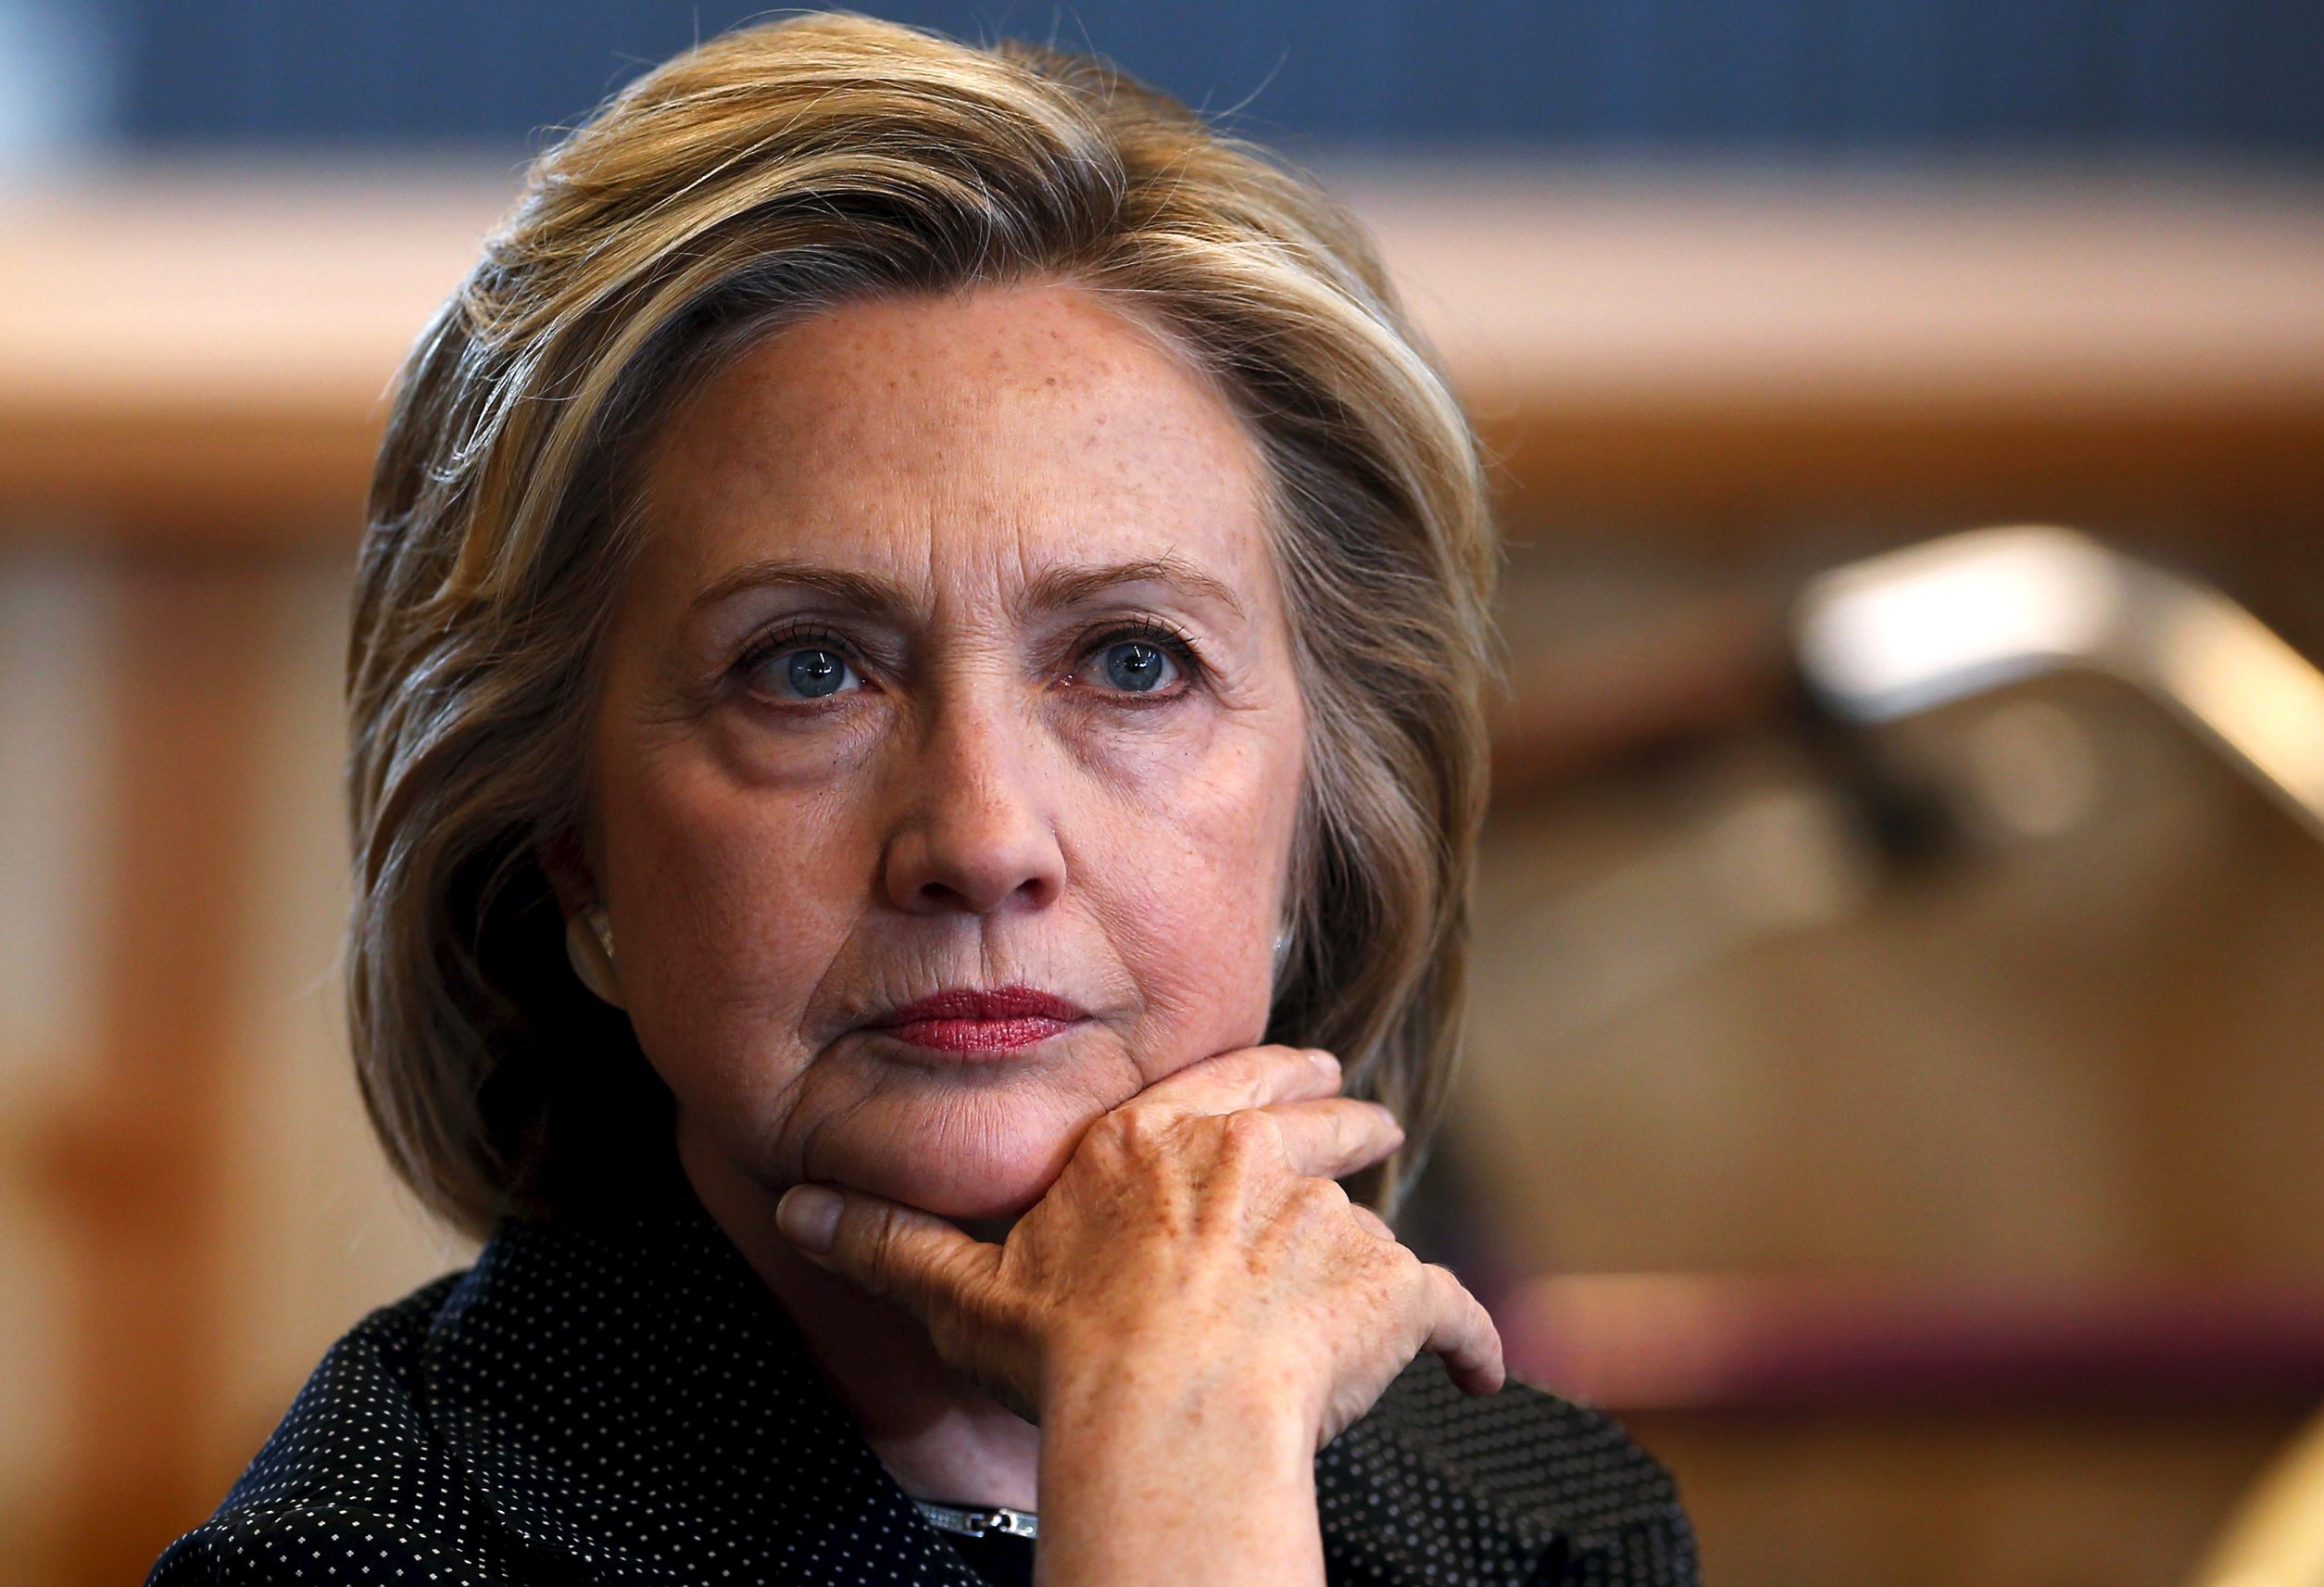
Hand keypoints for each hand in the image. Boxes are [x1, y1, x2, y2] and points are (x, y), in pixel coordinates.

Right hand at [771, 1043, 1504, 1449]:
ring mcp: (1326, 1221)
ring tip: (1398, 1266)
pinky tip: (1484, 1370)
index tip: (1307, 1071)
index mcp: (1155, 1148)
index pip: (1227, 1086)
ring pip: (1376, 1220)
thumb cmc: (1063, 1350)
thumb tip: (796, 1206)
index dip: (1272, 1078)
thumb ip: (887, 1241)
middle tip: (1376, 1123)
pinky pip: (1451, 1312)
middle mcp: (1249, 1163)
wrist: (1163, 1406)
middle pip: (1321, 1123)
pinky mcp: (1389, 1290)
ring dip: (1386, 1244)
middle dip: (1351, 1120)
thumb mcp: (959, 1291)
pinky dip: (1473, 1342)